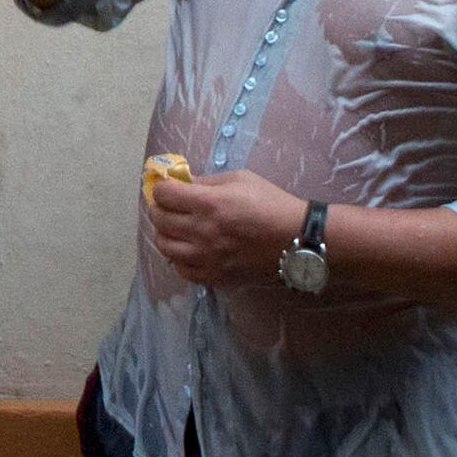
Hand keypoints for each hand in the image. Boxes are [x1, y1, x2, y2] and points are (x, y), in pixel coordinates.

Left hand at [144, 166, 304, 289]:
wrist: (296, 239)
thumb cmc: (271, 203)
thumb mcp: (240, 179)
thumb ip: (207, 181)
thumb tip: (182, 183)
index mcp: (209, 203)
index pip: (164, 195)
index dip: (162, 188)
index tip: (168, 188)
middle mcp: (202, 232)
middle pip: (160, 220)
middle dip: (160, 208)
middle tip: (170, 206)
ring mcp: (207, 258)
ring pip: (164, 246)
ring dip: (165, 233)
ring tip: (176, 228)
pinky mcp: (214, 277)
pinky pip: (181, 269)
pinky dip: (179, 257)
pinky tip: (188, 249)